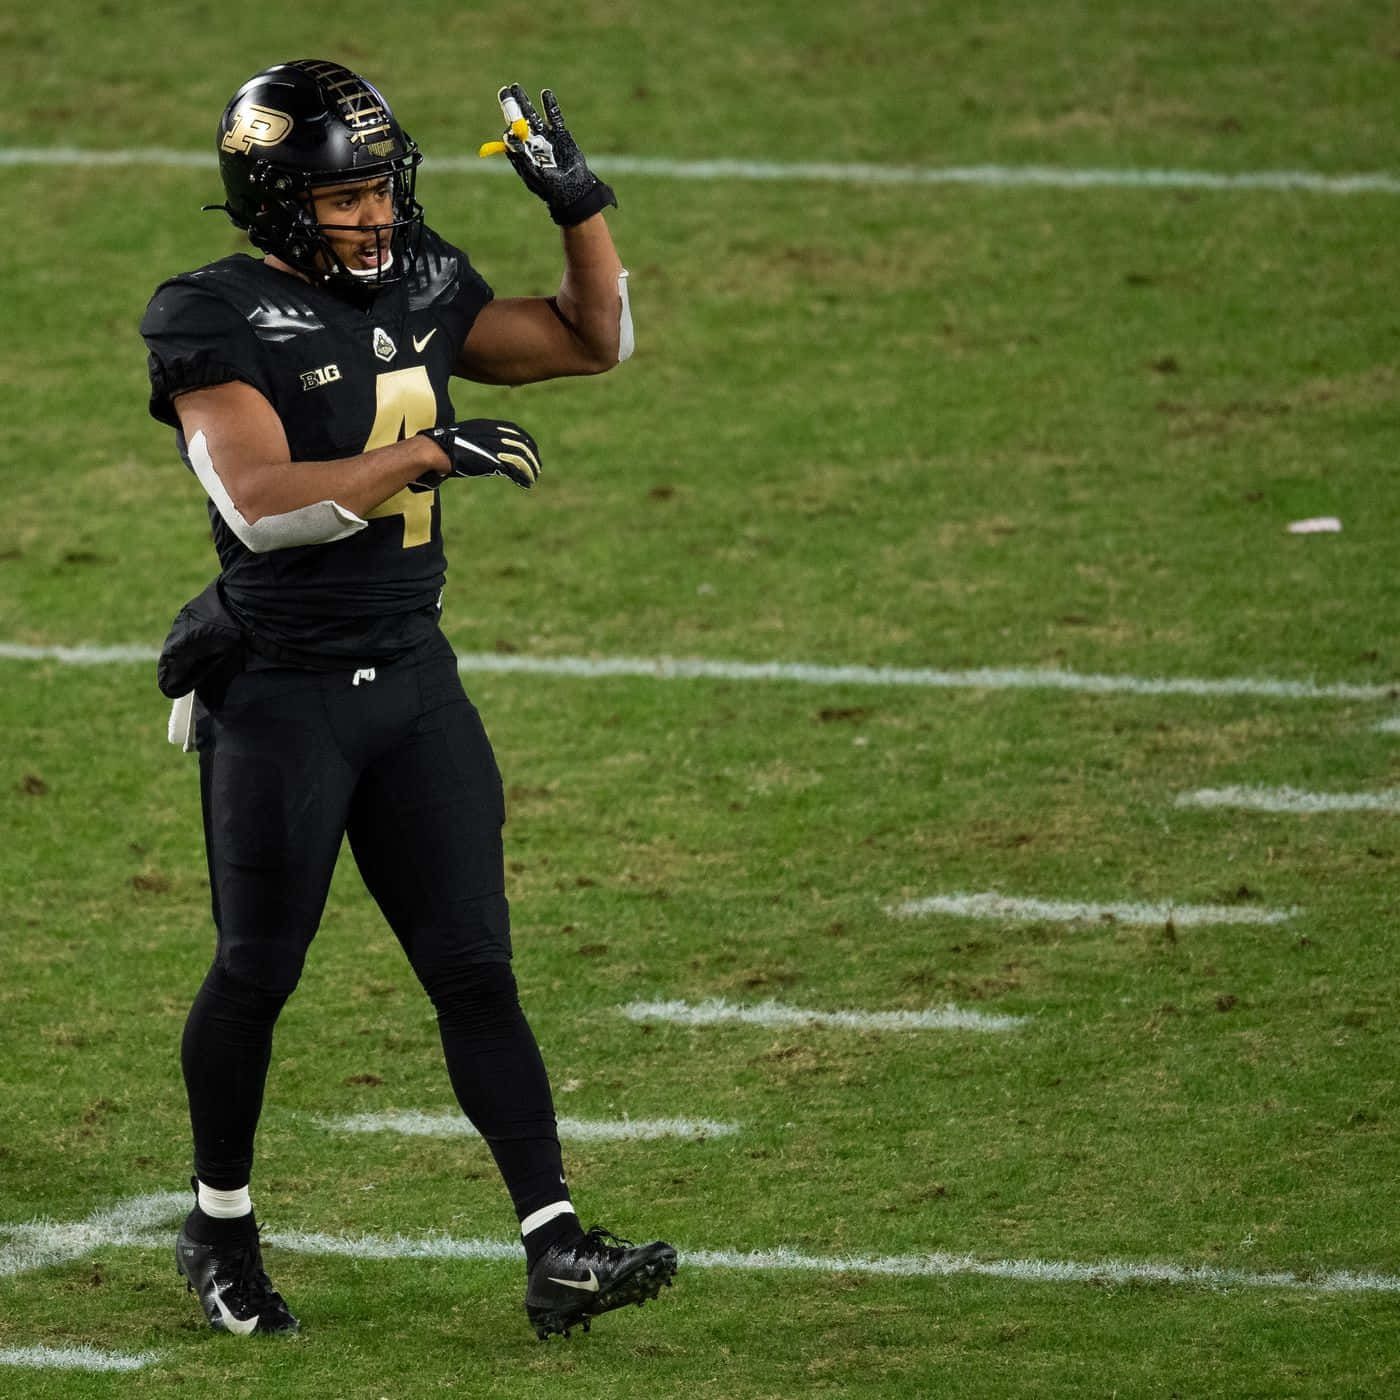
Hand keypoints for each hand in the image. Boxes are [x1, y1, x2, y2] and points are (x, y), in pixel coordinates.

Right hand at [416, 420, 541, 488]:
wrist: (432, 451)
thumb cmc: (440, 448)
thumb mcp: (460, 441)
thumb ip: (471, 445)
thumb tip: (472, 455)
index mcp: (485, 426)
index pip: (513, 430)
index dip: (525, 441)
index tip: (531, 451)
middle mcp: (491, 433)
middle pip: (521, 442)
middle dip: (532, 455)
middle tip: (537, 467)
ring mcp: (492, 446)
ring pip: (521, 456)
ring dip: (530, 468)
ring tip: (533, 477)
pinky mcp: (491, 460)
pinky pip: (514, 468)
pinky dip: (523, 476)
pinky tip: (526, 483)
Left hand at [478, 84, 616, 226]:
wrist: (575, 191)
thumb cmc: (551, 188)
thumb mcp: (534, 174)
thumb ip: (521, 157)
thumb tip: (507, 138)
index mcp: (523, 152)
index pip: (512, 133)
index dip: (509, 121)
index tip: (509, 116)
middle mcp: (532, 142)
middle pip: (520, 120)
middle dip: (512, 105)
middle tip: (505, 90)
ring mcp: (547, 137)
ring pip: (533, 116)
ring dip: (525, 102)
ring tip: (516, 88)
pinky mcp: (562, 135)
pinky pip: (555, 118)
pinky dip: (550, 106)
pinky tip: (546, 94)